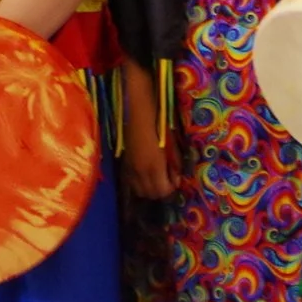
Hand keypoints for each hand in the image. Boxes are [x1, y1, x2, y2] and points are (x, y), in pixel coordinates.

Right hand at [118, 59, 178, 199]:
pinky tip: (145, 172)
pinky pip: (131, 181)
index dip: (171, 188)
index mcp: (153, 166)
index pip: (163, 191)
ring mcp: (130, 166)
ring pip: (139, 190)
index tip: (176, 178)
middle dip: (160, 190)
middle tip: (168, 179)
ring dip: (149, 187)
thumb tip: (177, 177)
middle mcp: (140, 170)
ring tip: (156, 176)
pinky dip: (139, 182)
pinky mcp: (124, 160)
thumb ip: (174, 164)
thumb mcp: (172, 144)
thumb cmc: (159, 123)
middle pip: (150, 194)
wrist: (137, 108)